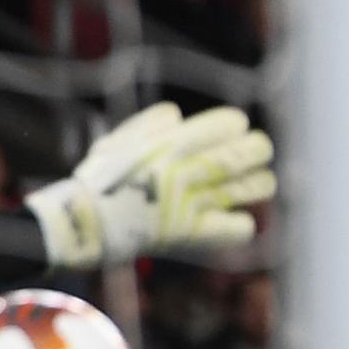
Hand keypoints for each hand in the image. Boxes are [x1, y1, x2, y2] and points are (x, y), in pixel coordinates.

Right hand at [26, 103, 276, 268]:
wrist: (85, 224)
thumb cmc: (100, 181)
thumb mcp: (118, 141)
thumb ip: (149, 124)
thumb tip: (177, 115)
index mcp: (168, 145)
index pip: (223, 126)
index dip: (233, 124)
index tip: (238, 124)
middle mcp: (183, 171)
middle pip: (238, 155)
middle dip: (257, 149)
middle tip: (261, 148)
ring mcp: (190, 204)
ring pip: (242, 188)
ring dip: (259, 183)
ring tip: (263, 180)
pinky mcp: (192, 234)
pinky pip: (233, 229)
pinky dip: (241, 224)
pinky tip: (240, 218)